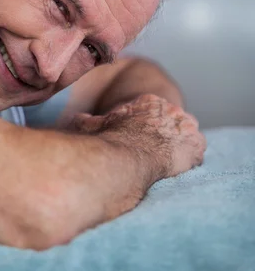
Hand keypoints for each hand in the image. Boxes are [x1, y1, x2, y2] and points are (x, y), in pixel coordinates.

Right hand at [68, 94, 205, 182]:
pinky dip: (191, 159)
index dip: (151, 127)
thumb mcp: (96, 125)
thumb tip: (73, 120)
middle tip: (157, 151)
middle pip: (174, 121)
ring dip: (180, 145)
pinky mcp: (197, 144)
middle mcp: (171, 109)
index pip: (157, 112)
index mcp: (150, 102)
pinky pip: (198, 151)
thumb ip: (87, 121)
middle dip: (167, 135)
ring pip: (187, 135)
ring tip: (169, 161)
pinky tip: (180, 168)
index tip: (146, 139)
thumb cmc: (112, 138)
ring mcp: (186, 125)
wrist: (131, 153)